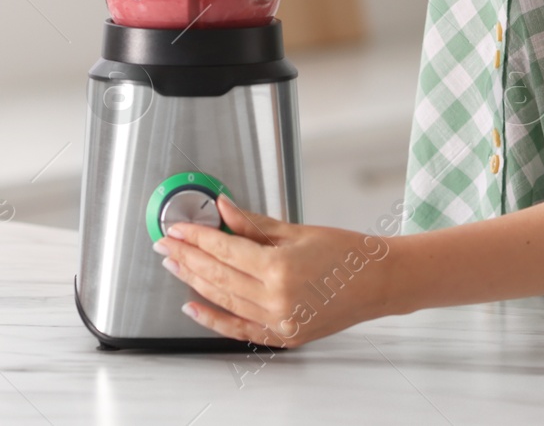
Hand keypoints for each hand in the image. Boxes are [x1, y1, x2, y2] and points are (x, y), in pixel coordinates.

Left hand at [153, 194, 397, 347]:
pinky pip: (239, 328)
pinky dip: (213, 318)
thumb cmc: (345, 253)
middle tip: (166, 244)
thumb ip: (253, 224)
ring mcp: (279, 322)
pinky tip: (192, 305)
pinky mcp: (283, 336)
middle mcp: (276, 299)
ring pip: (223, 300)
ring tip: (174, 266)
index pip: (224, 250)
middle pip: (218, 276)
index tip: (177, 228)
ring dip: (194, 282)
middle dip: (187, 258)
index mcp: (279, 268)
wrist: (378, 282)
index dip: (196, 237)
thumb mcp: (296, 231)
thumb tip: (223, 208)